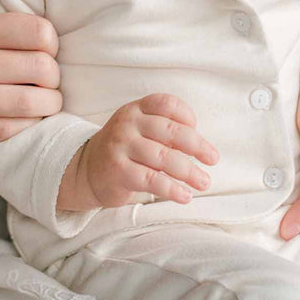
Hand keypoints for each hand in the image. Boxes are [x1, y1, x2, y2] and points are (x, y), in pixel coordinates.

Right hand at [0, 0, 62, 152]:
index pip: (36, 31)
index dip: (50, 40)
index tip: (45, 47)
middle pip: (40, 69)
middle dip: (53, 74)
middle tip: (47, 76)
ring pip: (29, 103)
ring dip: (48, 102)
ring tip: (46, 97)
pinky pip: (9, 130)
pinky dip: (27, 123)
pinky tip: (26, 115)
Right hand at [59, 94, 218, 210]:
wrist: (86, 170)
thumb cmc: (124, 149)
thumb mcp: (139, 130)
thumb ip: (165, 131)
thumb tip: (201, 146)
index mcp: (136, 109)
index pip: (165, 103)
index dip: (186, 114)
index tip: (197, 128)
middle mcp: (127, 123)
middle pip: (169, 130)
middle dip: (197, 145)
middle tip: (213, 159)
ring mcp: (121, 146)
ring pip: (163, 157)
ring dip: (189, 171)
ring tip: (204, 182)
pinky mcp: (118, 171)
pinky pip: (151, 179)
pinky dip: (172, 189)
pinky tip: (185, 196)